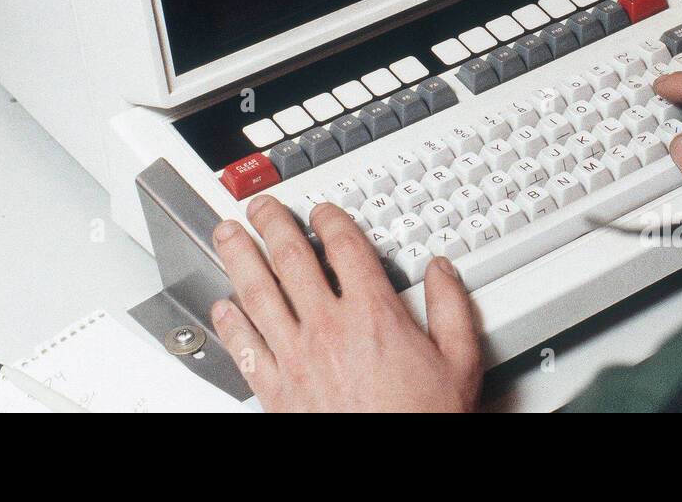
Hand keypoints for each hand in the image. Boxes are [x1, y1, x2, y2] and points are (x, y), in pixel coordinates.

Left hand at [209, 194, 481, 411]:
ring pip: (258, 295)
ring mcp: (297, 360)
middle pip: (291, 260)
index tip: (322, 213)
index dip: (330, 221)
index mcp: (373, 316)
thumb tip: (443, 272)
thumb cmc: (422, 422)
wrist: (396, 476)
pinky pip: (246, 348)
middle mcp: (329, 330)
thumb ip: (451, 309)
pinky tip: (222, 307)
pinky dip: (230, 324)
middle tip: (261, 208)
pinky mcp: (277, 391)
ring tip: (228, 235)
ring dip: (239, 258)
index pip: (344, 249)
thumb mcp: (459, 363)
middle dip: (272, 225)